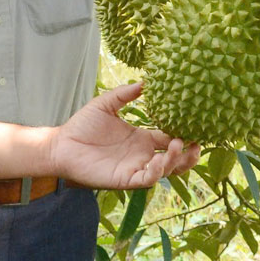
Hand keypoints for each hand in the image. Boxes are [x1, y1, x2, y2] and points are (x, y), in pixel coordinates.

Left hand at [48, 83, 200, 188]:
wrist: (62, 144)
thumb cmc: (83, 125)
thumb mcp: (106, 104)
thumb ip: (125, 94)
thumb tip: (145, 81)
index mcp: (142, 138)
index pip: (170, 137)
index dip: (184, 132)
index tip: (196, 123)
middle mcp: (143, 154)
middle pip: (175, 158)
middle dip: (189, 152)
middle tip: (197, 141)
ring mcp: (136, 168)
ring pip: (165, 170)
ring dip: (176, 161)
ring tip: (180, 145)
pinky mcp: (125, 179)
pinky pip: (147, 179)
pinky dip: (157, 171)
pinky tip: (159, 160)